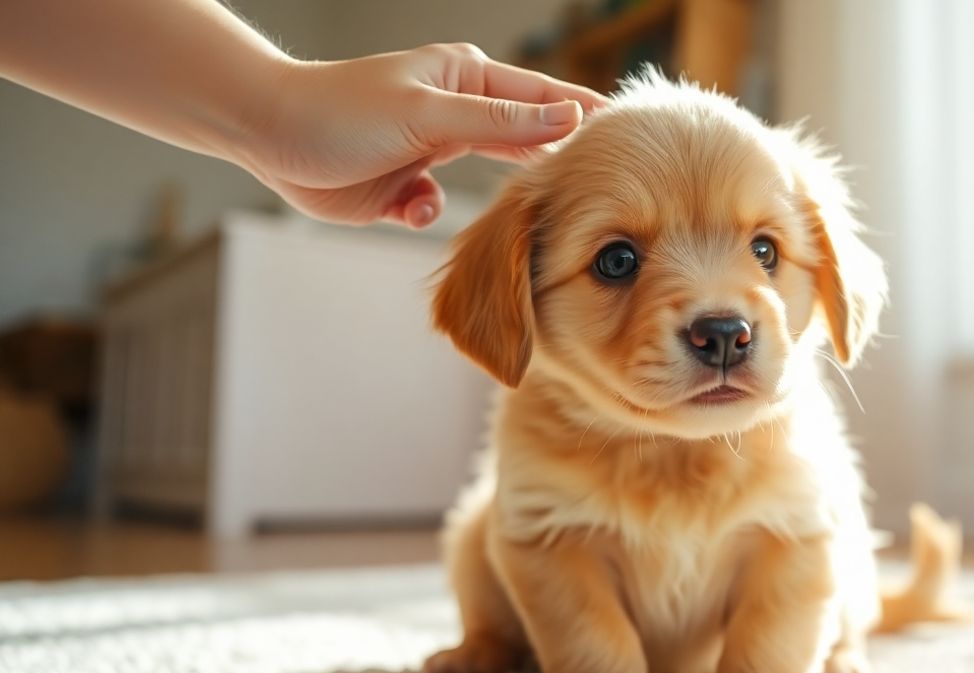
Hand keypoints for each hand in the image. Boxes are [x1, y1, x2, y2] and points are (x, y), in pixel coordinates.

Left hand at [240, 43, 605, 228]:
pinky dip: (430, 213)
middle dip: (553, 167)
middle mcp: (458, 112)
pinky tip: (409, 207)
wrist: (268, 136)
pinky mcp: (408, 187)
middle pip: (525, 141)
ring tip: (524, 221)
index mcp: (467, 80)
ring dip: (496, 202)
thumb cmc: (342, 111)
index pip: (544, 98)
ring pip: (489, 183)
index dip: (588, 117)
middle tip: (602, 193)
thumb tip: (568, 118)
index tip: (635, 140)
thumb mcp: (429, 113)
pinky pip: (442, 209)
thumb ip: (499, 122)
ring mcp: (435, 150)